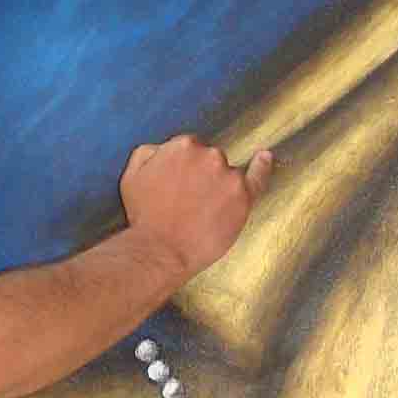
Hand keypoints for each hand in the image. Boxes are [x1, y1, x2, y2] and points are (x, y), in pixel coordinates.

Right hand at [120, 134, 273, 277]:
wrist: (160, 251)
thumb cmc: (144, 216)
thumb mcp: (132, 175)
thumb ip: (149, 152)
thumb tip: (164, 148)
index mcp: (183, 146)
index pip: (191, 149)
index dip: (185, 169)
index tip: (180, 186)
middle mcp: (209, 155)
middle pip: (211, 159)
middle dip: (201, 176)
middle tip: (187, 203)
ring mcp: (229, 176)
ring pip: (228, 173)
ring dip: (219, 187)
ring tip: (203, 211)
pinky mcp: (244, 197)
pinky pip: (258, 177)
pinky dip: (262, 166)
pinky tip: (264, 158)